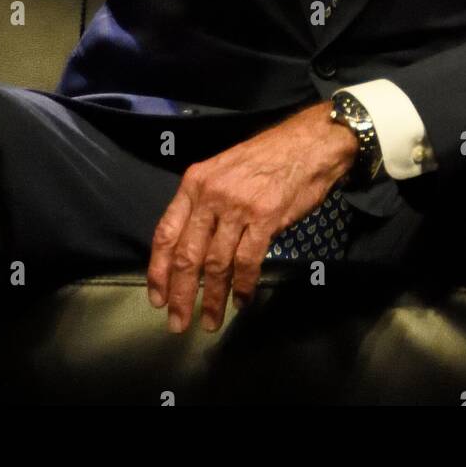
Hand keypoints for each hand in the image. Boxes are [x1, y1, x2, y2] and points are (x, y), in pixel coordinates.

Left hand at [146, 102, 358, 333]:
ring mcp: (238, 207)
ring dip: (212, 298)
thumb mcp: (223, 170)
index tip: (158, 297)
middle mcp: (211, 195)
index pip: (165, 232)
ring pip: (216, 264)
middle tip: (179, 323)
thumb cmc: (267, 157)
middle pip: (187, 255)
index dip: (158, 271)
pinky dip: (242, 286)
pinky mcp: (265, 218)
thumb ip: (205, 204)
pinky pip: (247, 262)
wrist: (308, 143)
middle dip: (181, 295)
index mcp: (195, 182)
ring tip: (211, 320)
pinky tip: (241, 300)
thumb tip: (192, 246)